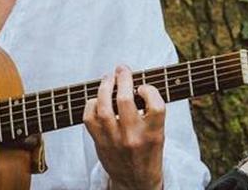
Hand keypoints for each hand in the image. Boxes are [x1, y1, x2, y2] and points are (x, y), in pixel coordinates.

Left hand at [83, 65, 164, 189]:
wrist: (136, 182)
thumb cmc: (148, 153)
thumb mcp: (158, 134)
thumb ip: (150, 112)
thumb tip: (135, 81)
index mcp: (154, 134)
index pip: (155, 103)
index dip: (149, 90)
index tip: (143, 87)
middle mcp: (133, 136)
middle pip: (125, 99)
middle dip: (123, 78)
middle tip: (122, 69)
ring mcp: (114, 140)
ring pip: (104, 106)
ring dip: (105, 86)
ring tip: (108, 78)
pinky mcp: (99, 143)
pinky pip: (89, 117)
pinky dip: (91, 104)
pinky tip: (97, 100)